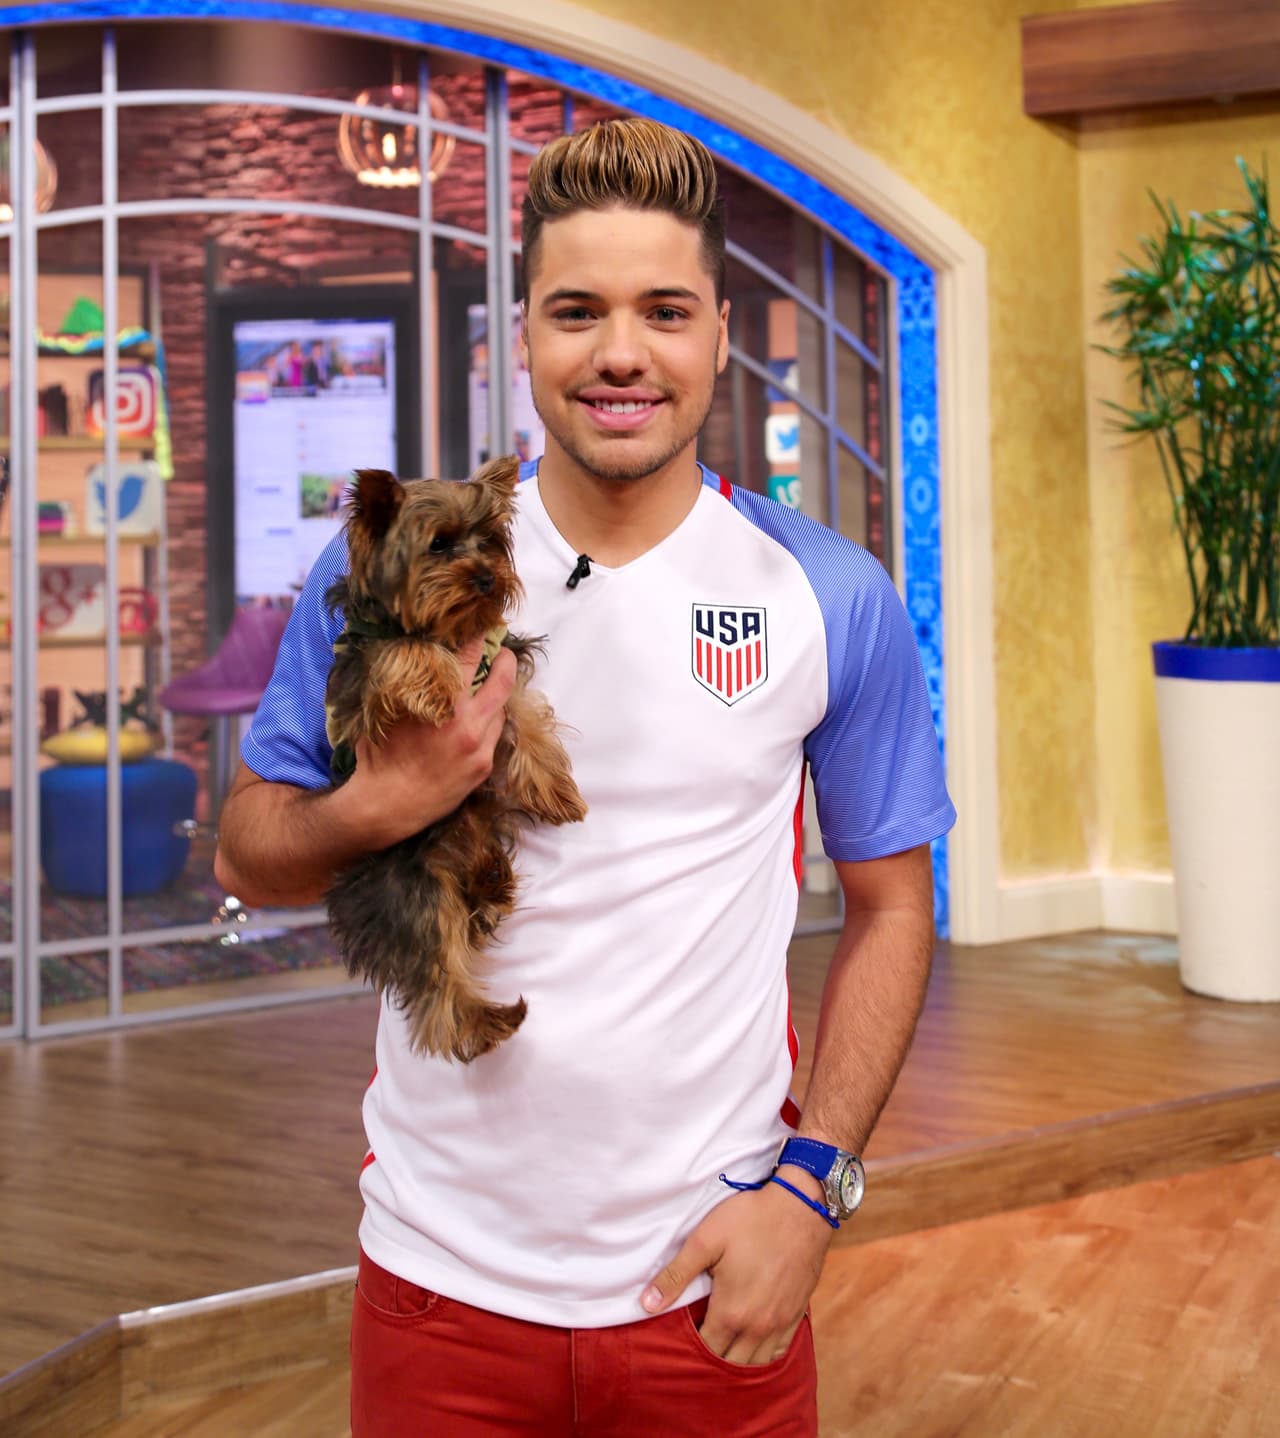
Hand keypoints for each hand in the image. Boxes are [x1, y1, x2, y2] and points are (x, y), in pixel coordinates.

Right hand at [337, 636, 516, 847]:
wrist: (387, 806)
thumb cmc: (379, 755)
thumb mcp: (386, 710)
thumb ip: (407, 682)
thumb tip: (419, 653)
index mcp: (443, 704)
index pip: (469, 657)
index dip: (479, 638)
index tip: (483, 627)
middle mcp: (468, 723)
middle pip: (502, 681)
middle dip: (505, 661)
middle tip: (502, 651)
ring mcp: (480, 747)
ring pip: (501, 709)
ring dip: (496, 696)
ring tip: (487, 687)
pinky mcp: (483, 766)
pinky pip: (495, 734)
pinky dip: (489, 722)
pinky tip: (477, 720)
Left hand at [640, 1178, 833, 1364]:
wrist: (802, 1207)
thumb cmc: (751, 1219)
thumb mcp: (706, 1240)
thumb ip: (676, 1276)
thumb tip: (646, 1305)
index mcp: (732, 1312)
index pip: (706, 1350)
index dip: (691, 1349)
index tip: (681, 1338)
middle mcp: (758, 1326)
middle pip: (731, 1363)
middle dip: (714, 1359)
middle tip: (702, 1339)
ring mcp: (781, 1322)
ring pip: (757, 1362)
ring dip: (739, 1360)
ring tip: (725, 1344)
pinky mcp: (797, 1313)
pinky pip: (781, 1350)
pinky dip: (765, 1353)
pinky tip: (755, 1341)